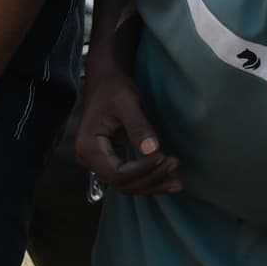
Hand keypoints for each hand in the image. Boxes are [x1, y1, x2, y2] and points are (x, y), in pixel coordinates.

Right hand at [75, 47, 176, 195]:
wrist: (106, 80)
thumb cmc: (113, 88)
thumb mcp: (126, 103)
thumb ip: (138, 126)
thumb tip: (152, 150)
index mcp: (89, 147)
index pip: (118, 172)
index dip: (143, 170)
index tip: (165, 156)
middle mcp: (89, 159)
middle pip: (122, 184)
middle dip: (151, 179)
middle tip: (174, 163)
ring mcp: (99, 162)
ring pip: (127, 185)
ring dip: (152, 185)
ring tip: (177, 182)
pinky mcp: (110, 160)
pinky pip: (129, 177)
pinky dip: (148, 180)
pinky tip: (168, 182)